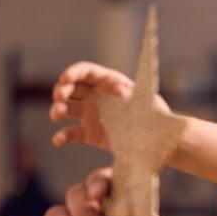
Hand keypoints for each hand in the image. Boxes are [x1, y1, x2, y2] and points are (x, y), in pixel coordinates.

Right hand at [50, 61, 171, 149]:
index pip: (87, 72)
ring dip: (58, 109)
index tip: (64, 80)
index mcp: (111, 83)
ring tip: (56, 115)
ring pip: (68, 108)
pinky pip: (72, 133)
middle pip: (73, 87)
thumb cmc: (155, 120)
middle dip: (61, 90)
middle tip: (59, 99)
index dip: (73, 73)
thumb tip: (118, 89)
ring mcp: (93, 114)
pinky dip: (62, 136)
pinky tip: (58, 140)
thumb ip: (132, 97)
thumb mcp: (145, 105)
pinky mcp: (91, 133)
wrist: (159, 143)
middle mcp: (99, 96)